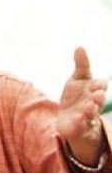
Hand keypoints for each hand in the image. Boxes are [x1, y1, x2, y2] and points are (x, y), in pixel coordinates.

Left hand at [57, 47, 107, 164]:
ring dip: (91, 110)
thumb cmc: (77, 95)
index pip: (100, 86)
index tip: (97, 84)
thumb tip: (80, 46)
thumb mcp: (78, 78)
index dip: (99, 85)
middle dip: (98, 97)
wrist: (71, 118)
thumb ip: (81, 64)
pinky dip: (80, 122)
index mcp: (94, 90)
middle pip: (98, 100)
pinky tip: (77, 118)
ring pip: (92, 113)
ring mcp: (87, 115)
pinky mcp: (78, 126)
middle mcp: (93, 103)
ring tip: (88, 107)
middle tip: (96, 94)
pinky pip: (80, 125)